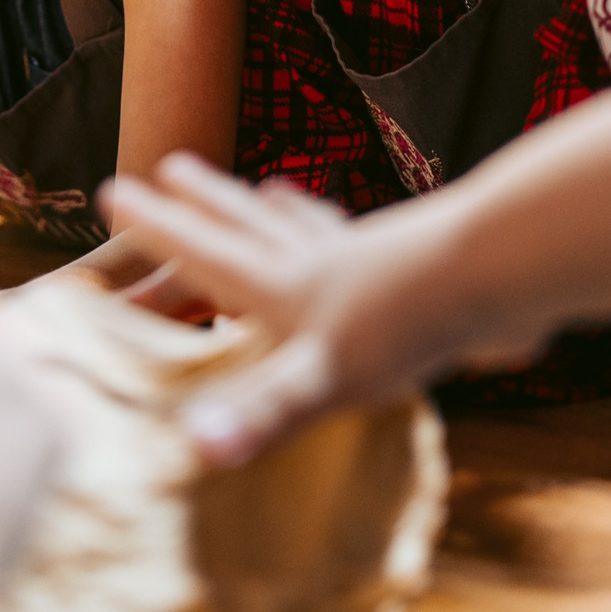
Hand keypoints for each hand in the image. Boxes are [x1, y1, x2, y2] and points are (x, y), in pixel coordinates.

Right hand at [107, 155, 516, 467]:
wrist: (496, 272)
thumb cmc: (403, 324)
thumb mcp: (320, 378)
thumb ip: (259, 412)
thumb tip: (197, 445)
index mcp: (279, 285)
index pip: (203, 252)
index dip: (157, 227)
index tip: (114, 191)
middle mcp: (314, 260)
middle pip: (248, 222)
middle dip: (207, 201)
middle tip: (174, 166)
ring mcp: (366, 256)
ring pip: (309, 224)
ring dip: (279, 208)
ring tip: (268, 190)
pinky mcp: (416, 265)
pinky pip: (367, 243)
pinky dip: (350, 232)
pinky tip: (366, 238)